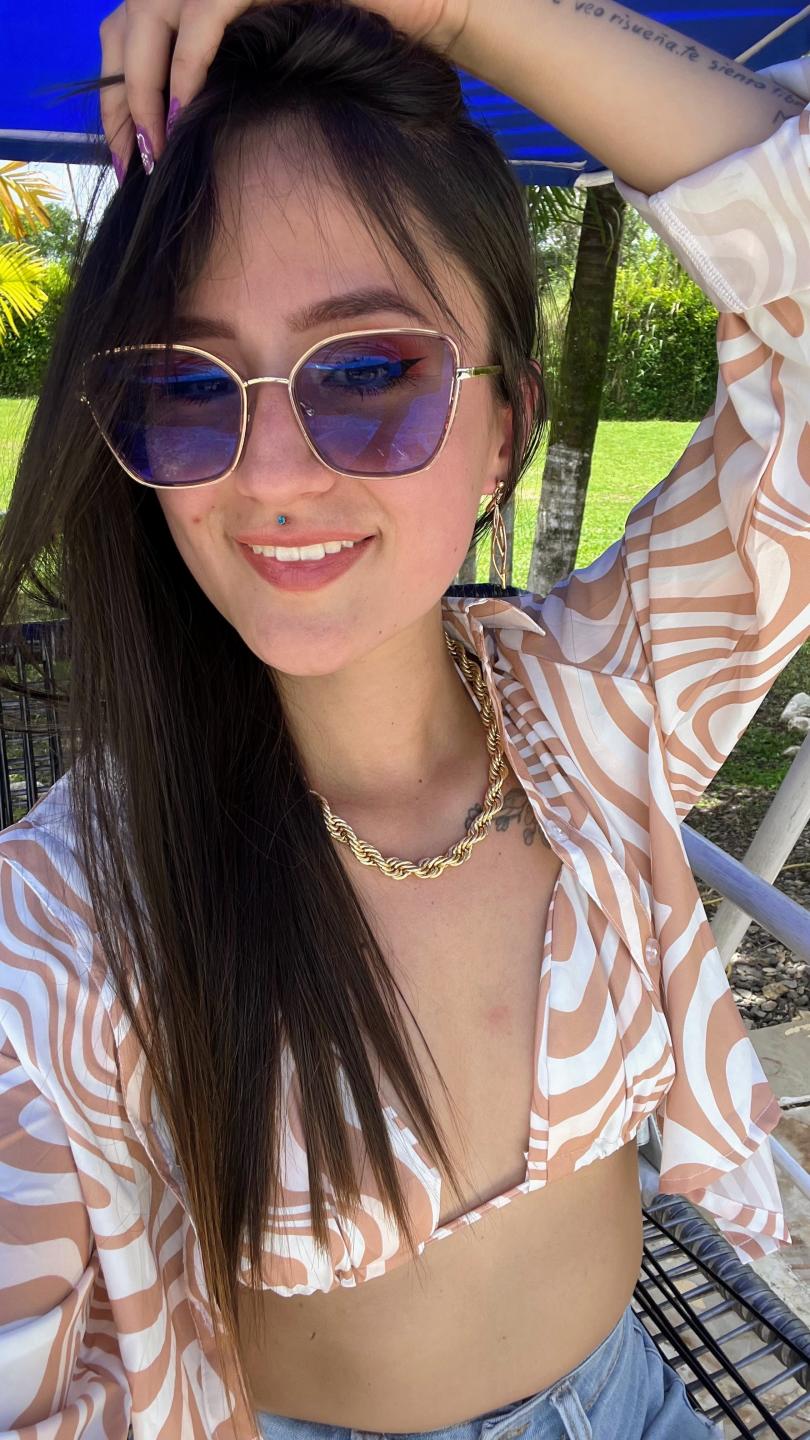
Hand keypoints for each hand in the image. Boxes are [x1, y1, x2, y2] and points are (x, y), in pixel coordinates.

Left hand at [99, 0, 471, 176]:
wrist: (424, 12)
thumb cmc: (357, 50)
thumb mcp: (274, 72)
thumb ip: (226, 87)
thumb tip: (172, 139)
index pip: (128, 31)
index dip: (116, 91)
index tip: (127, 156)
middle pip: (126, 22)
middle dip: (120, 97)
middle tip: (136, 162)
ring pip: (153, 12)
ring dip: (145, 84)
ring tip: (162, 142)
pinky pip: (205, 10)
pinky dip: (188, 61)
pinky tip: (187, 106)